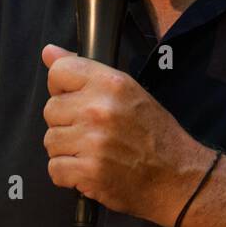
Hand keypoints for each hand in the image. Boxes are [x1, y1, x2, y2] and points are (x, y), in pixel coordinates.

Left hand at [40, 43, 210, 226]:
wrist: (176, 174)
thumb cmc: (154, 133)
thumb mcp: (126, 90)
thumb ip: (85, 71)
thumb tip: (49, 52)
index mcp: (111, 82)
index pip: (59, 71)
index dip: (61, 87)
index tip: (73, 98)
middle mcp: (100, 108)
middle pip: (51, 110)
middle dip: (65, 123)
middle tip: (91, 131)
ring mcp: (93, 141)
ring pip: (50, 141)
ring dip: (67, 150)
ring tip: (93, 151)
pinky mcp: (89, 171)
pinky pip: (54, 168)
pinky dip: (68, 174)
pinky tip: (89, 169)